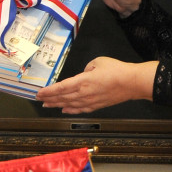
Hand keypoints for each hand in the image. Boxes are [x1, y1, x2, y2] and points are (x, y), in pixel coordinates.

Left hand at [36, 57, 155, 113]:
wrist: (132, 83)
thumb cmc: (116, 70)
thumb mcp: (98, 61)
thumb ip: (87, 68)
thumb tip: (84, 74)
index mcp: (83, 81)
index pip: (61, 88)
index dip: (48, 91)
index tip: (39, 93)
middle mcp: (84, 93)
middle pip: (62, 98)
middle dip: (49, 98)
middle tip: (39, 100)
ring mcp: (90, 101)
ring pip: (69, 105)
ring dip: (57, 105)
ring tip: (48, 105)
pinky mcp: (97, 105)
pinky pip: (80, 109)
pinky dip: (71, 110)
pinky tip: (65, 110)